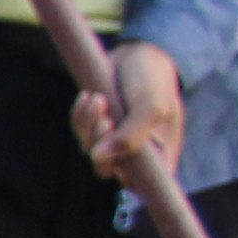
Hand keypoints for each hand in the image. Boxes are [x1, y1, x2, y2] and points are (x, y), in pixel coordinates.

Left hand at [76, 40, 184, 185]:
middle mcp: (135, 152)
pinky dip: (80, 115)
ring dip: (89, 125)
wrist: (141, 52)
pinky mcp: (96, 124)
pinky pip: (79, 130)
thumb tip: (99, 157)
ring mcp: (114, 139)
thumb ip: (132, 135)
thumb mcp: (151, 106)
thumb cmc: (154, 79)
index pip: (140, 186)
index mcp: (158, 155)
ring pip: (89, 148)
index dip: (126, 179)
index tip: (121, 162)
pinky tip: (89, 96)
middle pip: (105, 169)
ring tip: (99, 98)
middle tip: (106, 119)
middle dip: (101, 144)